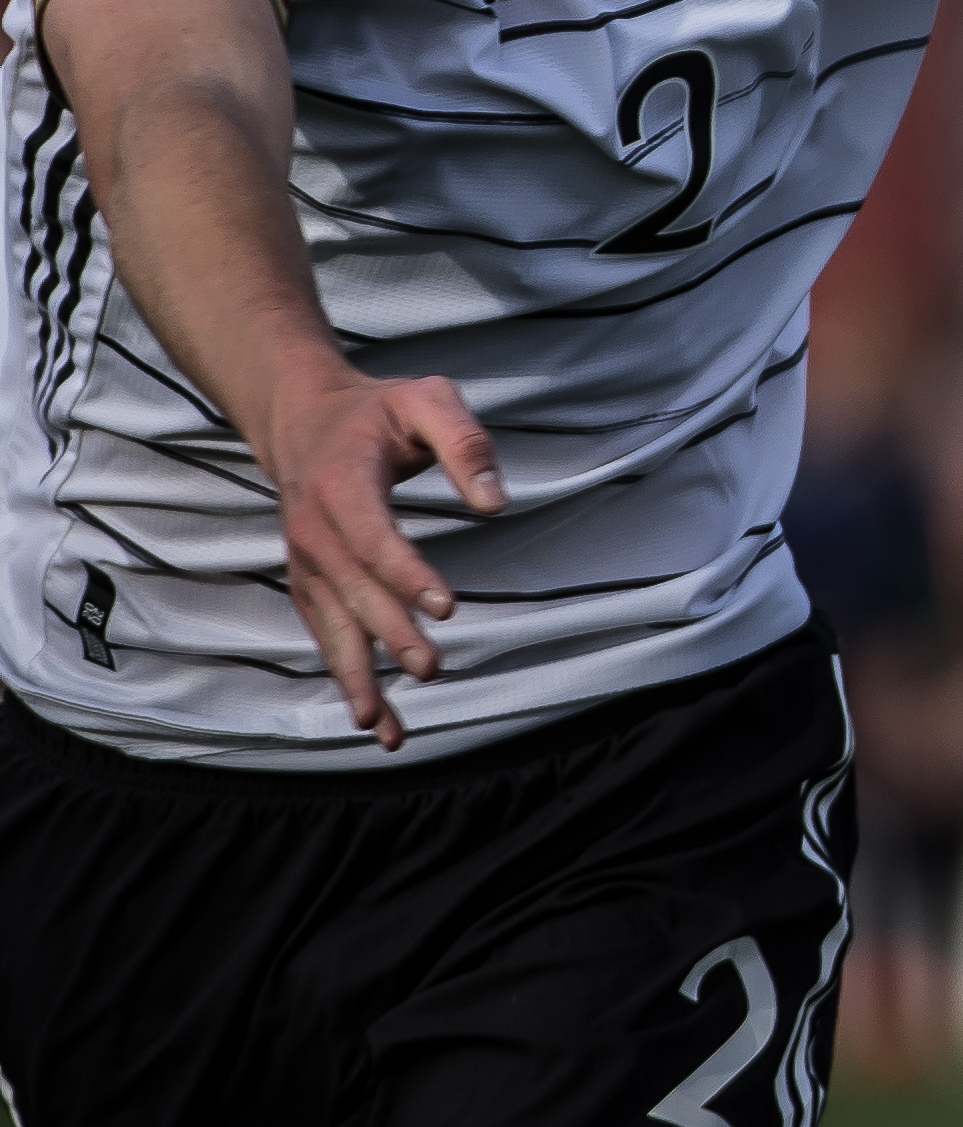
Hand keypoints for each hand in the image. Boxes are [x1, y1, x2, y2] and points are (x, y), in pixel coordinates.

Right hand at [260, 359, 502, 748]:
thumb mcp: (428, 399)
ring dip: (357, 677)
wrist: (303, 419)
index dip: (406, 574)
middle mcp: (312, 530)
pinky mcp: (309, 583)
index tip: (445, 607)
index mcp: (339, 484)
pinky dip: (346, 676)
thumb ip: (465, 442)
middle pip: (354, 590)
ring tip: (384, 727)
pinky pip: (326, 634)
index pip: (372, 538)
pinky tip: (373, 718)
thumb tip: (496, 503)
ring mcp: (305, 562)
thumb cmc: (377, 411)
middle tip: (432, 667)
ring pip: (332, 627)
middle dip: (390, 633)